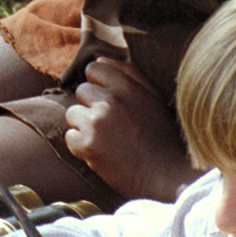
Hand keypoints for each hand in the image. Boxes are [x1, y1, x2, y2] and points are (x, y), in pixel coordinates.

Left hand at [64, 58, 198, 201]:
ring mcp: (97, 122)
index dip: (100, 86)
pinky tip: (101, 154)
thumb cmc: (162, 138)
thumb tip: (101, 60)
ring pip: (72, 114)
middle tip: (110, 126)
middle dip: (91, 106)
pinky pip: (70, 138)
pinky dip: (81, 147)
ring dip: (84, 127)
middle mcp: (110, 101)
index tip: (110, 103)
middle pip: (81, 91)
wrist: (165, 177)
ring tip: (106, 140)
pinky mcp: (87, 144)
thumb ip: (129, 76)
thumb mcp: (153, 99)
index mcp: (128, 87)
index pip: (94, 69)